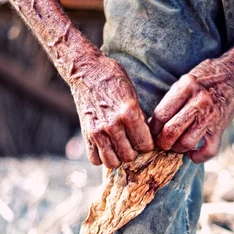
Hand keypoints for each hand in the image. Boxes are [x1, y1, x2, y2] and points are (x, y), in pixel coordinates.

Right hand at [69, 53, 152, 167]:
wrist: (86, 71)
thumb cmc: (112, 79)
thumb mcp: (133, 95)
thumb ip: (139, 117)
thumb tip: (146, 137)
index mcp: (129, 114)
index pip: (145, 146)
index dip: (147, 145)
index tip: (145, 140)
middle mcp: (113, 125)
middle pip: (129, 157)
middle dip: (134, 152)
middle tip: (132, 143)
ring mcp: (98, 131)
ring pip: (112, 162)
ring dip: (118, 157)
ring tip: (119, 147)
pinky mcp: (86, 134)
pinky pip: (95, 159)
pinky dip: (101, 157)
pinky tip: (106, 147)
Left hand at [149, 59, 233, 162]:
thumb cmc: (205, 78)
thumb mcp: (185, 81)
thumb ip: (170, 100)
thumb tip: (152, 123)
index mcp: (186, 87)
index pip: (161, 114)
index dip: (152, 128)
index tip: (151, 132)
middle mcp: (199, 102)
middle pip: (171, 131)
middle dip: (162, 142)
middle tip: (160, 143)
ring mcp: (211, 116)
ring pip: (186, 142)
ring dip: (176, 149)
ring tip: (174, 146)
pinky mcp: (221, 128)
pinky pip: (209, 150)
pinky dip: (198, 157)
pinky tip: (191, 155)